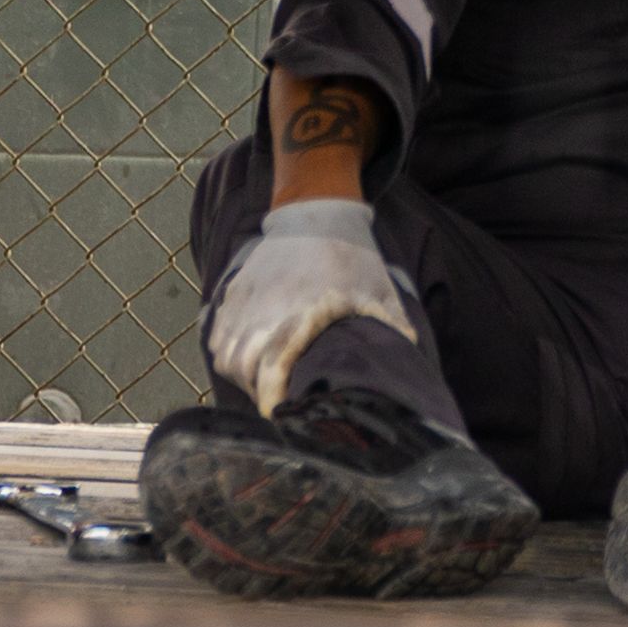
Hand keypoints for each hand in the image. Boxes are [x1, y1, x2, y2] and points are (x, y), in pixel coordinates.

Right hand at [207, 197, 412, 412]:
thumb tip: (409, 367)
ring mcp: (243, 302)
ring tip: (269, 382)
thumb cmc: (352, 258)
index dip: (274, 401)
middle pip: (245, 371)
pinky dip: (229, 354)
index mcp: (301, 316)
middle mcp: (264, 312)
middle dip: (261, 394)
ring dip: (244, 377)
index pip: (273, 372)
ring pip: (227, 358)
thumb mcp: (378, 294)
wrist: (316, 210)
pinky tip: (252, 359)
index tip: (283, 416)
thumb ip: (392, 331)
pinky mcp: (232, 294)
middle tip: (285, 400)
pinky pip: (218, 338)